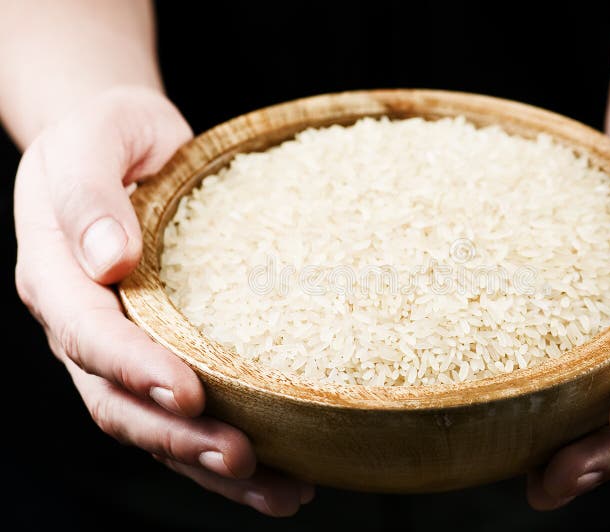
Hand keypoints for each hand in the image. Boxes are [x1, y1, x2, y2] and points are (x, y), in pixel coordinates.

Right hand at [14, 86, 313, 515]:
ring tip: (280, 490)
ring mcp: (121, 345)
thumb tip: (110, 261)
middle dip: (178, 438)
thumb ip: (91, 196)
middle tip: (242, 457)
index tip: (191, 392)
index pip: (88, 337)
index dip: (135, 369)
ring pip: (153, 424)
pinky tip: (279, 468)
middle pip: (119, 402)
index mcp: (56, 277)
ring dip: (209, 465)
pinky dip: (222, 446)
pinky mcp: (159, 350)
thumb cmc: (107, 135)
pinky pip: (184, 409)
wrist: (123, 144)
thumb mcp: (92, 141)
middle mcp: (83, 324)